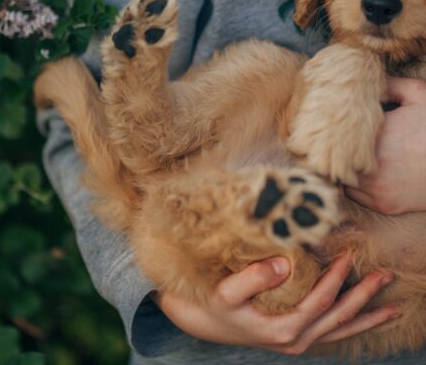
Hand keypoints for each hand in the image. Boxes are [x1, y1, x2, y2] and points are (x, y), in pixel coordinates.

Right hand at [155, 254, 397, 354]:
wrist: (208, 323)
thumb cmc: (217, 304)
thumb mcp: (227, 291)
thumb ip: (254, 278)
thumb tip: (284, 264)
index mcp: (283, 329)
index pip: (320, 301)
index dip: (336, 279)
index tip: (348, 256)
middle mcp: (296, 339)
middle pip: (339, 317)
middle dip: (365, 297)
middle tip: (386, 276)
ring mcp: (299, 341)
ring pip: (341, 329)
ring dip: (366, 315)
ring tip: (392, 306)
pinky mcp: (297, 337)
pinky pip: (332, 332)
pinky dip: (352, 324)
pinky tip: (364, 316)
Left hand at [346, 77, 425, 214]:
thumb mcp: (419, 95)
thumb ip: (390, 85)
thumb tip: (364, 83)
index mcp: (376, 136)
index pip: (336, 133)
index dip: (334, 127)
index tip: (335, 122)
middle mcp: (372, 165)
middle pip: (334, 157)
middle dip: (334, 148)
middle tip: (333, 139)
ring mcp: (377, 188)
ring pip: (341, 178)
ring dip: (343, 167)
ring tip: (347, 155)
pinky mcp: (384, 204)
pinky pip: (354, 195)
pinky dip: (354, 184)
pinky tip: (361, 171)